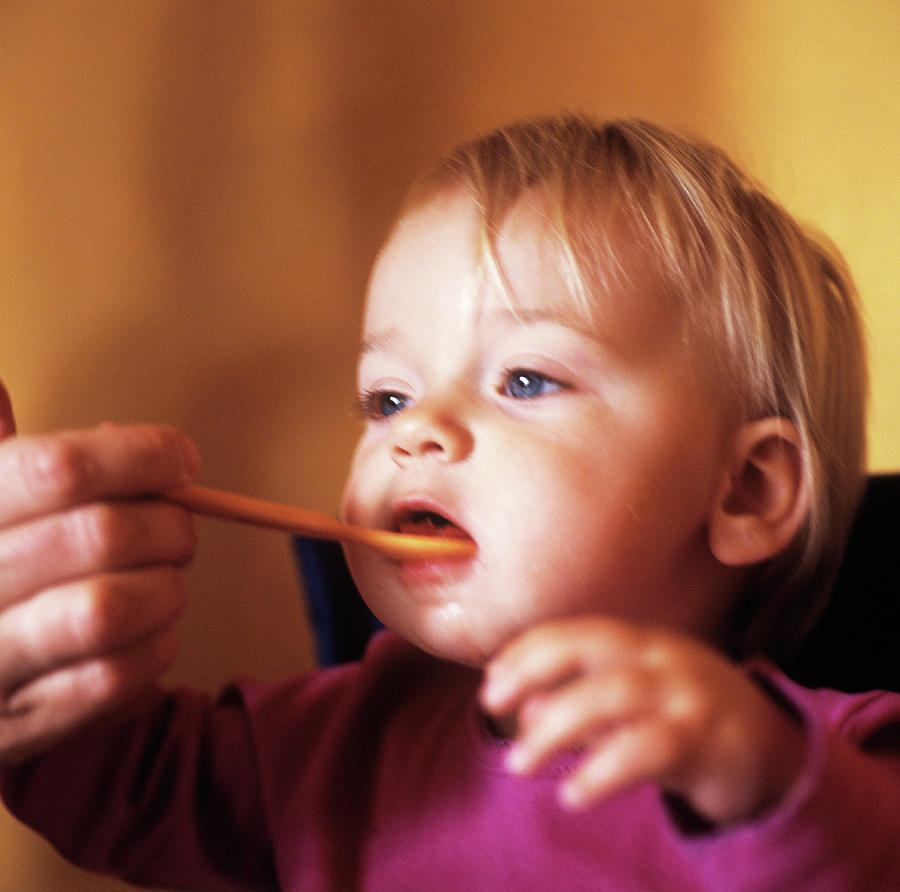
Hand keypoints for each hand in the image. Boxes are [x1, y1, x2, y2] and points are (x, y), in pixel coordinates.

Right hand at [0, 381, 198, 762]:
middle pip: (100, 534)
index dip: (140, 454)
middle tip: (178, 528)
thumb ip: (8, 463)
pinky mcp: (17, 724)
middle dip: (167, 525)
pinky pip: (113, 680)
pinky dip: (155, 648)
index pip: (59, 467)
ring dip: (165, 590)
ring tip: (164, 584)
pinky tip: (151, 632)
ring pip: (110, 610)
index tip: (181, 456)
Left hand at [480, 616, 806, 825]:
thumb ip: (583, 703)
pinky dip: (602, 771)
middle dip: (531, 669)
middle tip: (491, 706)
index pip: (574, 631)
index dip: (527, 650)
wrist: (777, 753)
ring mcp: (687, 694)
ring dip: (555, 728)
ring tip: (519, 764)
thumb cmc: (689, 722)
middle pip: (588, 646)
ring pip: (611, 696)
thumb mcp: (633, 707)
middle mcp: (663, 657)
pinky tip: (573, 794)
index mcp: (641, 642)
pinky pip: (647, 750)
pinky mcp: (707, 740)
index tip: (491, 680)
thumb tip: (527, 709)